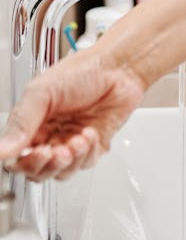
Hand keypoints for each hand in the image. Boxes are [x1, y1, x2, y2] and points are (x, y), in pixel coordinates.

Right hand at [0, 48, 145, 181]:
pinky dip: (87, 152)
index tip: (34, 152)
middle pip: (37, 171)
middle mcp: (50, 135)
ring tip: (76, 140)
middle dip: (46, 165)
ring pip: (61, 172)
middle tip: (54, 150)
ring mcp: (71, 142)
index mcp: (33, 123)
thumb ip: (22, 121)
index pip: (17, 157)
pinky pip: (85, 164)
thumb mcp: (43, 91)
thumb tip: (2, 149)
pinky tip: (90, 133)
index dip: (22, 162)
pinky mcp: (94, 146)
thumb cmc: (83, 70)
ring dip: (69, 160)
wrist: (119, 67)